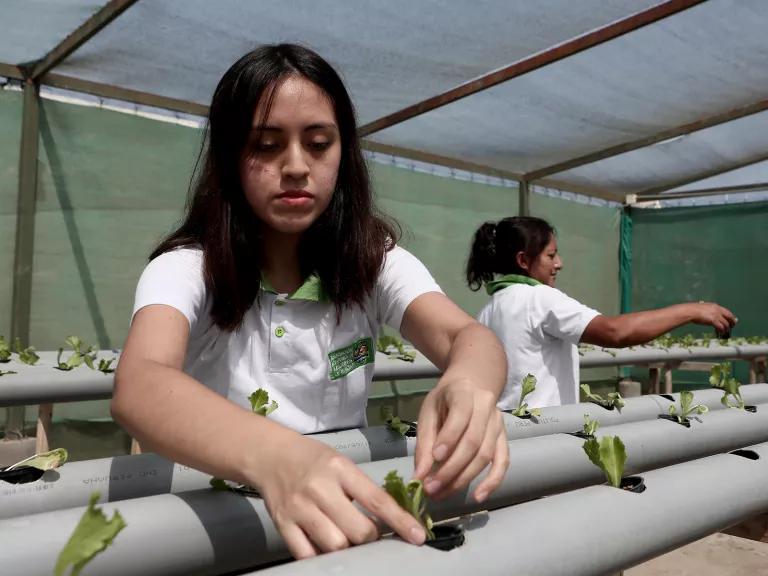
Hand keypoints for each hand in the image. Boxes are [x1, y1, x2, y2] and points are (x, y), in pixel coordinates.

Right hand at [255, 434, 425, 558]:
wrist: (270, 455)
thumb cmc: (312, 459)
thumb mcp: (341, 464)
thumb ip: (362, 489)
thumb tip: (390, 519)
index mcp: (340, 469)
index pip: (377, 499)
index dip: (400, 521)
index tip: (418, 537)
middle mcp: (320, 488)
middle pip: (358, 530)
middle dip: (370, 538)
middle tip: (369, 533)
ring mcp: (300, 508)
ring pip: (336, 545)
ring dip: (348, 549)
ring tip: (347, 538)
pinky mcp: (283, 524)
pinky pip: (307, 554)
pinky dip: (321, 557)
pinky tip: (326, 547)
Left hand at [413, 378, 508, 502]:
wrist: (470, 386)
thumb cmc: (444, 401)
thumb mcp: (428, 413)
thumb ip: (424, 443)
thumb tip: (419, 476)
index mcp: (463, 392)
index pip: (460, 415)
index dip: (449, 438)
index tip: (434, 459)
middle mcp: (486, 406)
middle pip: (472, 442)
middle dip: (451, 469)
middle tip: (430, 488)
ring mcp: (498, 423)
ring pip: (485, 456)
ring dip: (463, 479)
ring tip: (441, 494)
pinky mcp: (503, 438)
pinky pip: (502, 462)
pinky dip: (492, 482)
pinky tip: (478, 497)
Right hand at [690, 302, 736, 336]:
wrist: (690, 311)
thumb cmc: (694, 310)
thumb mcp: (704, 309)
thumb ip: (710, 312)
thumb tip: (713, 318)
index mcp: (715, 306)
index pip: (727, 312)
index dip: (731, 317)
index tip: (732, 321)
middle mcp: (718, 310)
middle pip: (729, 317)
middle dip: (732, 322)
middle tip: (732, 326)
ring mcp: (716, 315)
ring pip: (726, 323)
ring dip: (726, 329)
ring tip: (725, 332)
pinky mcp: (713, 320)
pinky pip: (721, 327)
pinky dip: (721, 331)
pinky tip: (720, 333)